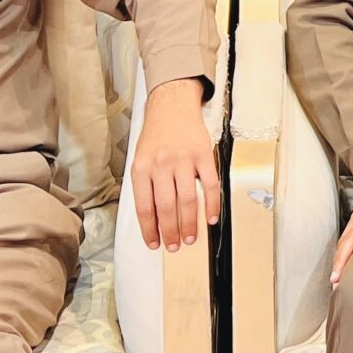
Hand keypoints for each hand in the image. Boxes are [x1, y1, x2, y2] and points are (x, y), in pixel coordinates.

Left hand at [131, 77, 221, 249]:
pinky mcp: (203, 155)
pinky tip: (211, 217)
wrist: (172, 106)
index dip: (150, 230)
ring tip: (190, 238)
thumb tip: (154, 219)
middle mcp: (161, 164)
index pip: (145, 207)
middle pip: (167, 208)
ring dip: (189, 224)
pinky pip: (210, 185)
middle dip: (170, 232)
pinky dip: (212, 204)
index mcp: (142, 168)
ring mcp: (183, 160)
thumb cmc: (156, 135)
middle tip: (174, 246)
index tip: (154, 244)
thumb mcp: (141, 159)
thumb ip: (146, 186)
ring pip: (187, 200)